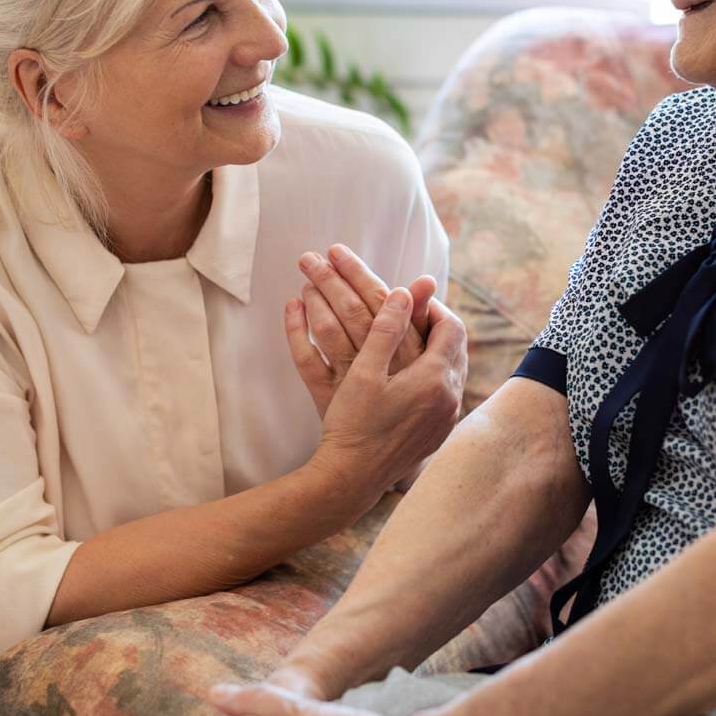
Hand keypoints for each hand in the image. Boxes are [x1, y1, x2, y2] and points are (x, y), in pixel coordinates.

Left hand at [286, 244, 435, 417]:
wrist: (378, 461)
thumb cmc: (406, 405)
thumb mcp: (422, 363)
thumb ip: (419, 321)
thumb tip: (424, 279)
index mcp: (411, 355)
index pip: (386, 303)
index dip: (362, 274)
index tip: (342, 254)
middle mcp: (383, 367)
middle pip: (355, 311)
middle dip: (334, 277)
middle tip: (315, 253)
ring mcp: (353, 383)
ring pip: (330, 331)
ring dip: (316, 298)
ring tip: (305, 275)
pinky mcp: (328, 397)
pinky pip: (306, 360)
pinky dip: (295, 331)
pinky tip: (291, 307)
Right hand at [315, 287, 465, 499]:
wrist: (351, 478)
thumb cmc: (353, 423)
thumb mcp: (364, 371)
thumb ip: (386, 329)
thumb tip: (404, 292)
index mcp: (434, 379)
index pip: (450, 328)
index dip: (433, 307)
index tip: (411, 300)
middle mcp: (449, 398)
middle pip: (457, 348)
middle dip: (438, 327)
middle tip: (415, 315)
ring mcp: (446, 419)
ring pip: (454, 371)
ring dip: (438, 351)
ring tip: (413, 340)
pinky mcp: (438, 434)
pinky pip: (447, 393)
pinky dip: (435, 376)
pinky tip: (413, 376)